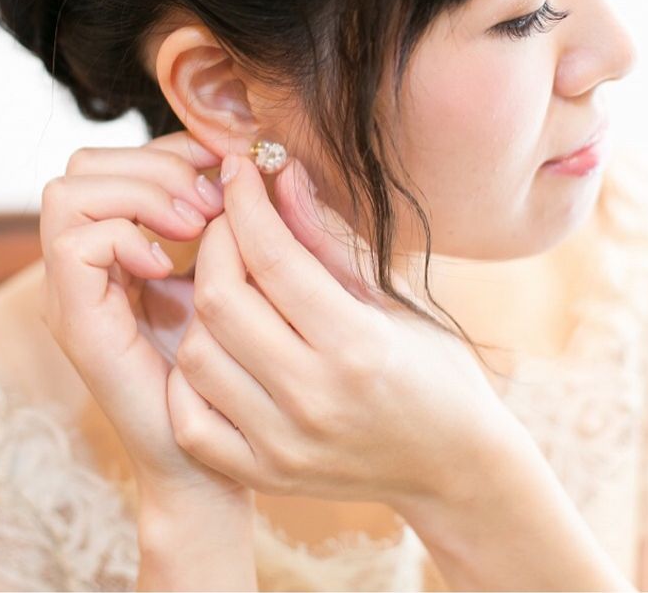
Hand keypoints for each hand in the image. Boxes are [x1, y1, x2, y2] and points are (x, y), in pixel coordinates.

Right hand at [39, 131, 252, 506]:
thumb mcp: (237, 276)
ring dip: (141, 194)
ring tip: (193, 226)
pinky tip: (167, 266)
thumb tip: (257, 157)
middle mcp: (82, 266)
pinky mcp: (77, 321)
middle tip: (209, 204)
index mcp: (116, 249)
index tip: (225, 164)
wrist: (209, 459)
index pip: (116, 160)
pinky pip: (75, 244)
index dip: (169, 148)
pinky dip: (125, 237)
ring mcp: (72, 293)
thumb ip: (235, 219)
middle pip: (83, 165)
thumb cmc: (232, 369)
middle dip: (155, 166)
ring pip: (68, 191)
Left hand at [168, 152, 519, 507]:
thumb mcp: (393, 299)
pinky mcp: (264, 475)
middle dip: (214, 245)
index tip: (238, 172)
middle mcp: (315, 399)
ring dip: (202, 310)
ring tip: (229, 288)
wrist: (456, 468)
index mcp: (358, 346)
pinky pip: (191, 418)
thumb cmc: (435, 371)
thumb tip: (280, 175)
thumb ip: (327, 240)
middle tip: (227, 224)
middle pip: (220, 302)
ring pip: (197, 356)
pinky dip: (192, 377)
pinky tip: (218, 348)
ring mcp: (284, 444)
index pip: (273, 258)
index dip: (245, 204)